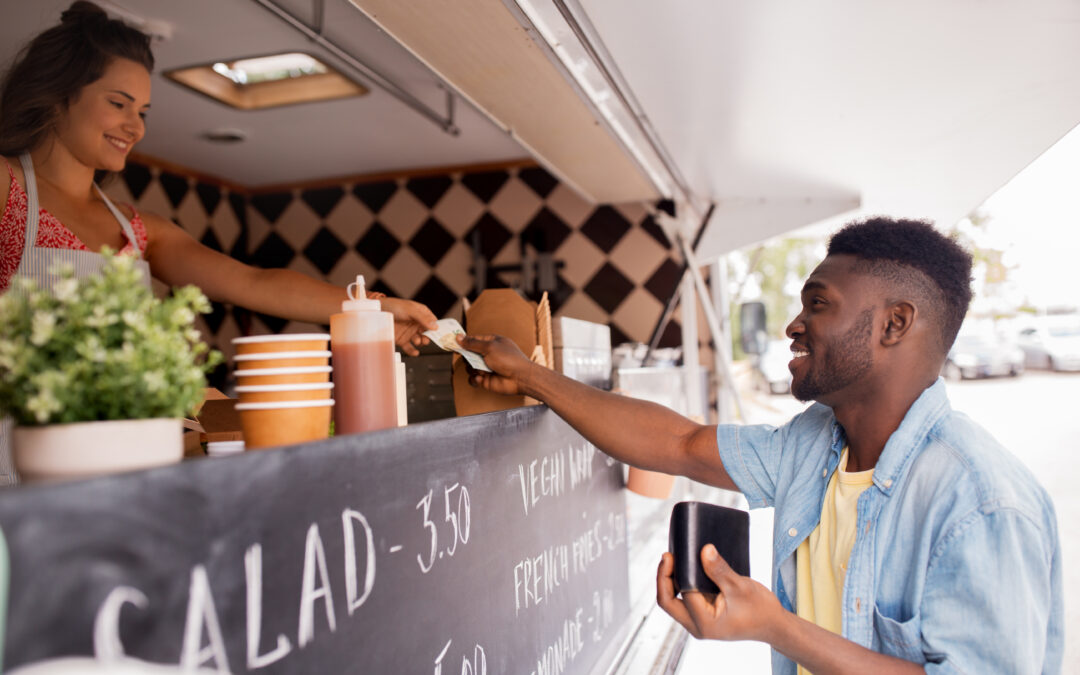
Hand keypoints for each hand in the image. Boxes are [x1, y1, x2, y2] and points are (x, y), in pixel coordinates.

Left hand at [378, 297, 437, 355]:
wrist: (376, 312)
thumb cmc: (392, 306)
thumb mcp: (410, 310)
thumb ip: (423, 318)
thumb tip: (436, 327)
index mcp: (420, 313)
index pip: (432, 322)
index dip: (435, 328)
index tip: (438, 334)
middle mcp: (416, 323)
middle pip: (427, 333)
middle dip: (428, 337)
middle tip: (426, 339)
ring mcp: (409, 332)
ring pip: (419, 340)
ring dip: (420, 342)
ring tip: (417, 341)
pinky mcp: (402, 340)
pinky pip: (409, 347)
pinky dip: (413, 351)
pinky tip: (415, 352)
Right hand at [458, 334, 534, 395]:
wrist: (520, 378)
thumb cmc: (508, 359)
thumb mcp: (489, 347)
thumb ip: (472, 343)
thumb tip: (459, 337)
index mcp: (492, 342)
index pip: (474, 340)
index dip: (464, 342)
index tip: (453, 343)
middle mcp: (489, 354)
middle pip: (469, 354)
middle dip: (468, 357)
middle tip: (470, 359)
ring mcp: (487, 367)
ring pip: (469, 367)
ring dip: (473, 369)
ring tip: (482, 370)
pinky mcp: (486, 380)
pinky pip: (473, 379)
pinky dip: (475, 379)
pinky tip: (482, 378)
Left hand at [657, 545, 782, 642]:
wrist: (774, 624)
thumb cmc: (761, 609)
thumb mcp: (740, 586)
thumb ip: (720, 570)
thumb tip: (704, 550)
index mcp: (705, 623)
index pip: (681, 595)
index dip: (674, 573)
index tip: (674, 553)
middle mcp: (697, 626)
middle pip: (668, 602)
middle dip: (664, 578)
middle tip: (668, 556)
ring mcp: (699, 622)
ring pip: (675, 601)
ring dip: (671, 581)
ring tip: (674, 559)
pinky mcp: (703, 616)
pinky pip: (685, 599)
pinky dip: (682, 584)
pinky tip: (685, 568)